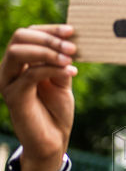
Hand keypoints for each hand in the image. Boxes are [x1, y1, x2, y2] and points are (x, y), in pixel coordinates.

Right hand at [0, 24, 76, 170]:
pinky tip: (71, 72)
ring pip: (18, 52)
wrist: (52, 141)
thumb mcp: (62, 80)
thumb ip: (60, 61)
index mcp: (20, 63)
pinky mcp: (13, 97)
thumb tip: (68, 40)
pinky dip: (52, 69)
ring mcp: (8, 82)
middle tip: (72, 47)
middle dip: (48, 38)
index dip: (50, 29)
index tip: (72, 31)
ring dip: (47, 51)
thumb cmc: (56, 110)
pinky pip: (30, 74)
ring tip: (70, 59)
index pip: (28, 34)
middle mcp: (9, 69)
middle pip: (19, 37)